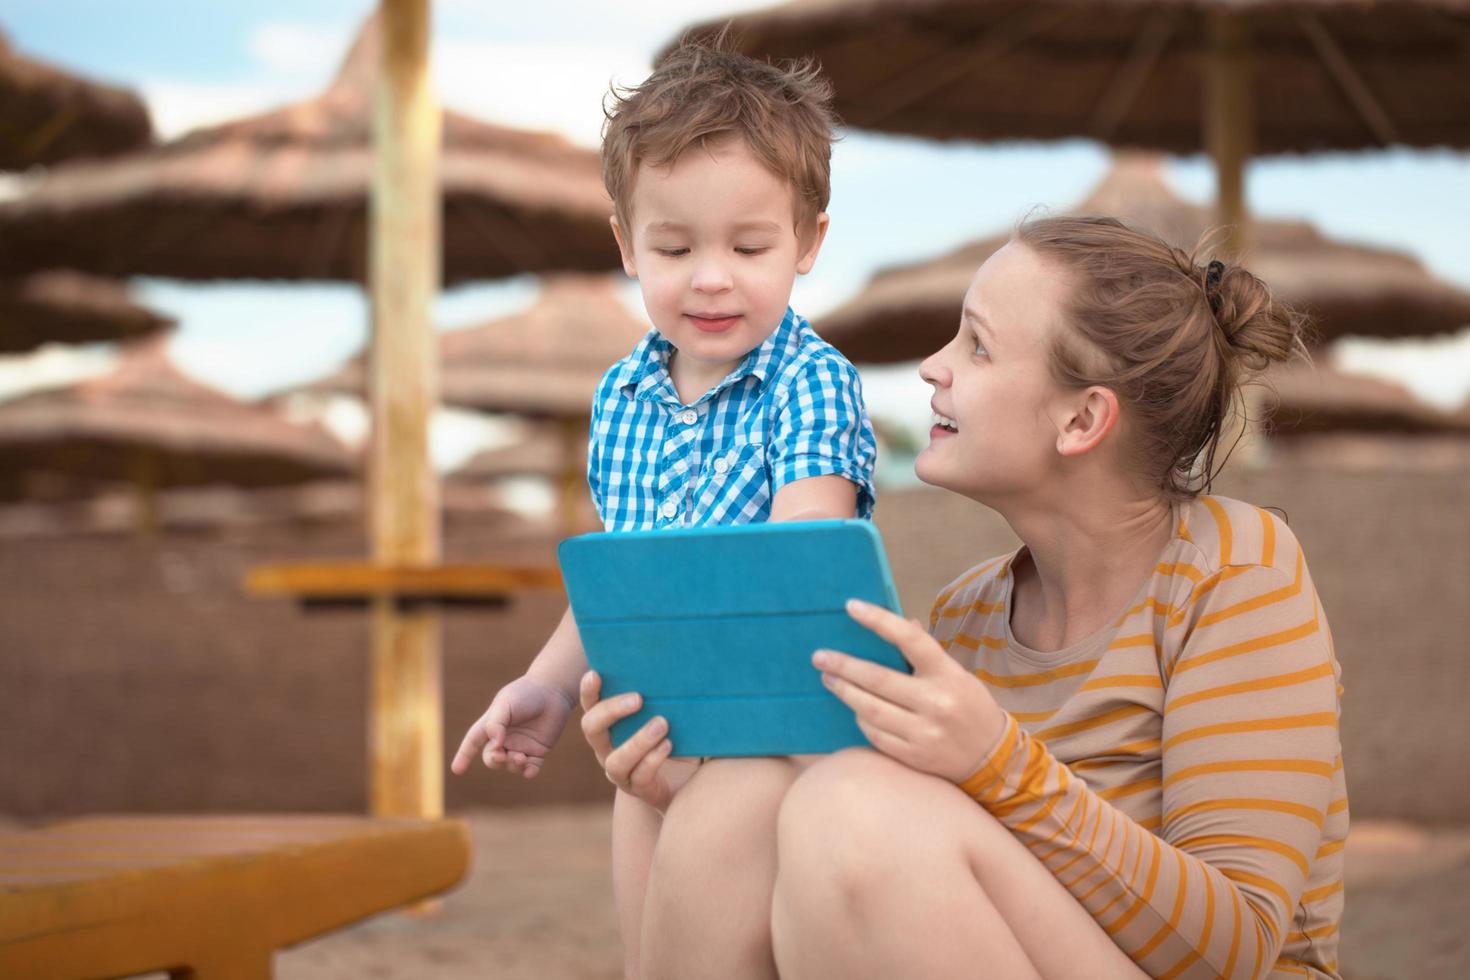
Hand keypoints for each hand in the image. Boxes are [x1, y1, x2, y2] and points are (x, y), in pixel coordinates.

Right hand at [450, 675, 575, 778]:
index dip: (464, 755)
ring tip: (521, 758)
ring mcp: (521, 746)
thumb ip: (496, 723)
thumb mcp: (506, 703)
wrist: (552, 691)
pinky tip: (530, 772)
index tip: (457, 770)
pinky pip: (531, 768)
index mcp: (492, 725)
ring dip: (513, 764)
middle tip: (502, 756)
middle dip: (494, 760)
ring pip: (510, 765)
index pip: (473, 741)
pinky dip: (529, 772)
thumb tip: (496, 744)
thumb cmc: (526, 694)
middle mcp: (505, 738)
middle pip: (492, 758)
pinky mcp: (538, 751)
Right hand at [579, 670, 696, 812]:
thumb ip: (666, 696)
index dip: (588, 691)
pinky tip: (668, 745)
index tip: (596, 674)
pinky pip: (639, 777)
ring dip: (637, 741)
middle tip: (638, 699)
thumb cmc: (675, 736)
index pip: (591, 706)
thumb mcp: (670, 714)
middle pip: (592, 729)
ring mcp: (620, 772)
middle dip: (611, 711)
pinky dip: (653, 760)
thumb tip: (680, 668)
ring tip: (662, 724)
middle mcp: (606, 748)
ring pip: (615, 761)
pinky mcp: (639, 789)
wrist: (688, 777)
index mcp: (608, 726)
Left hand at [813, 598, 1008, 783]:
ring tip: (828, 679)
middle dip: (844, 666)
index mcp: (948, 675)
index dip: (879, 621)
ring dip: (845, 692)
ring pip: (871, 709)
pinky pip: (875, 734)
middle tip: (820, 657)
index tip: (851, 607)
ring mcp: (925, 733)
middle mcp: (937, 703)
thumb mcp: (955, 674)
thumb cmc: (967, 706)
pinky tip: (853, 708)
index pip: (911, 640)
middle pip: (878, 679)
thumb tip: (901, 622)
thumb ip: (926, 652)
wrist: (993, 759)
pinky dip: (861, 719)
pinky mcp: (914, 757)